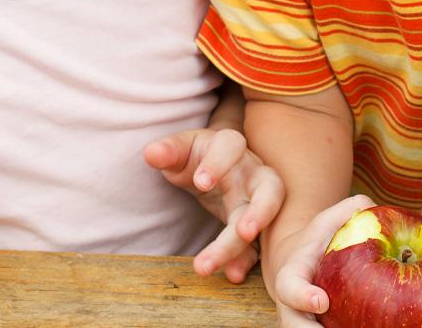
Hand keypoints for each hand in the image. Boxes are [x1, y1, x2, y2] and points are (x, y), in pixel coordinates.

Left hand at [144, 127, 284, 282]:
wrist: (212, 166)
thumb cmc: (196, 155)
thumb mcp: (181, 149)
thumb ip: (168, 151)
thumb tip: (151, 153)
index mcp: (231, 146)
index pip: (231, 146)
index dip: (219, 163)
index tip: (200, 183)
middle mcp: (252, 172)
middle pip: (270, 188)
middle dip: (261, 210)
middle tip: (244, 232)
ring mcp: (257, 200)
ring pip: (263, 222)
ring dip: (247, 245)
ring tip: (231, 271)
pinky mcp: (252, 224)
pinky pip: (256, 244)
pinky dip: (245, 260)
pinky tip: (232, 275)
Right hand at [267, 194, 374, 326]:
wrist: (307, 265)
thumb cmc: (322, 239)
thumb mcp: (332, 218)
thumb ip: (351, 209)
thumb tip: (371, 208)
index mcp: (292, 275)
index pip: (290, 287)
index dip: (302, 295)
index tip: (322, 301)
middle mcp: (292, 307)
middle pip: (292, 327)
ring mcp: (302, 324)